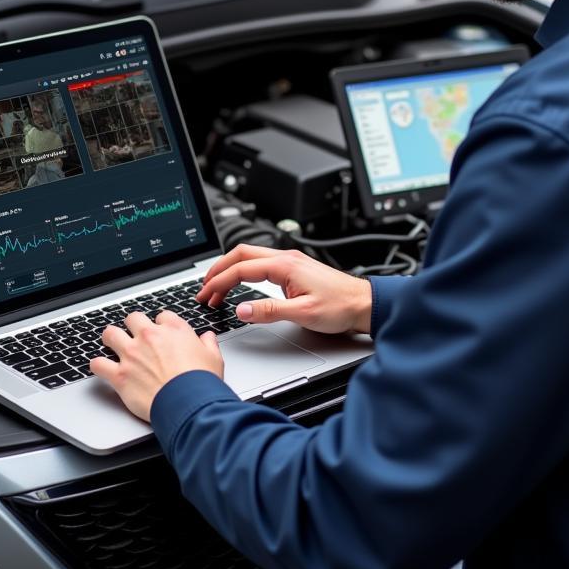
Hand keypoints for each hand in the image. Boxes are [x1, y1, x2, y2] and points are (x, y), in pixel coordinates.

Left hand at [89, 311, 223, 420]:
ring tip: (113, 345)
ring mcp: (132, 355)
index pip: (162, 316)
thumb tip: (207, 338)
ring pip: (110, 334)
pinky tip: (101, 368)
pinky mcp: (120, 375)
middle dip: (133, 326)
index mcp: (174, 329)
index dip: (161, 325)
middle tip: (135, 336)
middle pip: (133, 318)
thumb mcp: (214, 358)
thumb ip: (209, 344)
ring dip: (111, 339)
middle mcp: (150, 337)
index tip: (162, 334)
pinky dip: (98, 366)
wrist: (189, 403)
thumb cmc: (202, 382)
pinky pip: (98, 364)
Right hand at [197, 244, 372, 334]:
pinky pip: (261, 264)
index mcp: (284, 265)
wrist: (363, 304)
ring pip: (250, 257)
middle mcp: (286, 258)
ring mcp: (290, 262)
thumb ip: (268, 311)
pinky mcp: (294, 269)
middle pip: (241, 254)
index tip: (206, 295)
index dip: (219, 282)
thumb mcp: (302, 314)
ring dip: (230, 270)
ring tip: (217, 288)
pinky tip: (241, 284)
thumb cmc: (340, 307)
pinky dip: (244, 272)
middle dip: (218, 270)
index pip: (241, 269)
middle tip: (204, 288)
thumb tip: (241, 310)